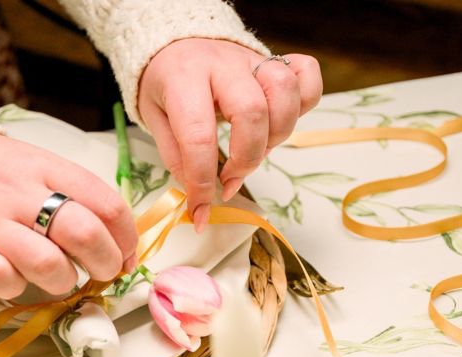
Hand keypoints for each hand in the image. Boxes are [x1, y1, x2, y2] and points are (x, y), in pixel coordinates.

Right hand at [0, 135, 137, 298]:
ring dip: (65, 281)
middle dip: (106, 262)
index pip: (105, 203)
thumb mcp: (33, 166)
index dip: (126, 238)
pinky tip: (16, 279)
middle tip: (103, 273)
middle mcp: (18, 193)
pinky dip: (18, 288)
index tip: (126, 256)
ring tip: (59, 279)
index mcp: (44, 167)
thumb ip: (71, 195)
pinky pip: (4, 280)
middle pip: (84, 233)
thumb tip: (117, 241)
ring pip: (48, 264)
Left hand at [138, 39, 322, 229]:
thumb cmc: (166, 85)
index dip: (201, 182)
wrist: (175, 42)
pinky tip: (279, 122)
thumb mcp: (155, 120)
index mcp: (184, 79)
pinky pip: (306, 74)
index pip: (198, 136)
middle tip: (228, 180)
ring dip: (275, 136)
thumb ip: (176, 156)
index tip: (199, 209)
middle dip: (245, 159)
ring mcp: (253, 60)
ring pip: (285, 93)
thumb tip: (198, 194)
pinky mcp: (274, 61)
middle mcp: (223, 65)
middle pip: (253, 112)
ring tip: (253, 152)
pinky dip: (304, 102)